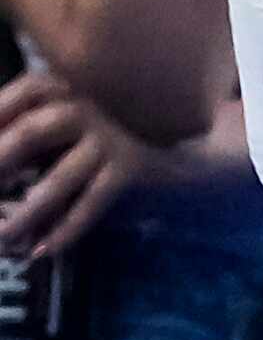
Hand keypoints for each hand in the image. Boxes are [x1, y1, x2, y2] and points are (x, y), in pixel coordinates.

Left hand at [0, 71, 150, 258]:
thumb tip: (0, 174)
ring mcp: (107, 138)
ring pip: (60, 179)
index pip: (12, 102)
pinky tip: (44, 250)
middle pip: (29, 134)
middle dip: (1, 163)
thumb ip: (16, 133)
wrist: (167, 144)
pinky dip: (66, 229)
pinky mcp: (129, 167)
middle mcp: (81, 106)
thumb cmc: (86, 134)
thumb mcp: (48, 122)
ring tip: (5, 238)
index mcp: (55, 89)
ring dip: (27, 214)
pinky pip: (92, 202)